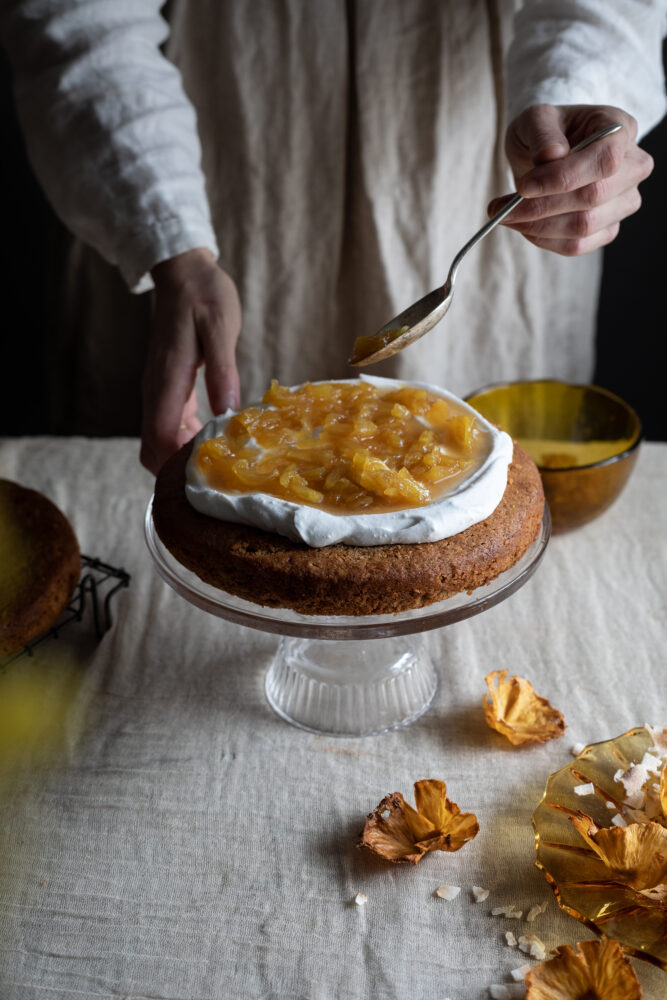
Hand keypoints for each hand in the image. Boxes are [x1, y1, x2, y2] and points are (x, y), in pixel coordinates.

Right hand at [140, 247, 241, 474]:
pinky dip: (186, 440)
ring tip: (221, 462)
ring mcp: (159, 391)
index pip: (160, 437)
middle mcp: (156, 391)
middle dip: (177, 469)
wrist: (184, 273)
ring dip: (182, 456)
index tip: (209, 471)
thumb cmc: (205, 296)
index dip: (179, 461)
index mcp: (167, 380)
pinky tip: (215, 440)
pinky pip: (169, 426)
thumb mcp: (221, 328)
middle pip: (152, 449)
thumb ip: (223, 370)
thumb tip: (229, 411)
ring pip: (158, 441)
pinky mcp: (168, 389)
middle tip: (217, 474)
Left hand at [488, 104, 653, 255]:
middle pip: (593, 197)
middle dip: (541, 207)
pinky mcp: (607, 228)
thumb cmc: (547, 131)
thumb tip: (551, 156)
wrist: (549, 152)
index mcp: (621, 129)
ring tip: (506, 215)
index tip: (523, 187)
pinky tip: (524, 226)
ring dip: (537, 226)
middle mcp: (633, 167)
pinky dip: (544, 239)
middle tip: (501, 208)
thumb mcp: (536, 118)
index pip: (604, 160)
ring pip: (584, 227)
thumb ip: (542, 131)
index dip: (563, 178)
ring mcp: (624, 201)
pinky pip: (577, 246)